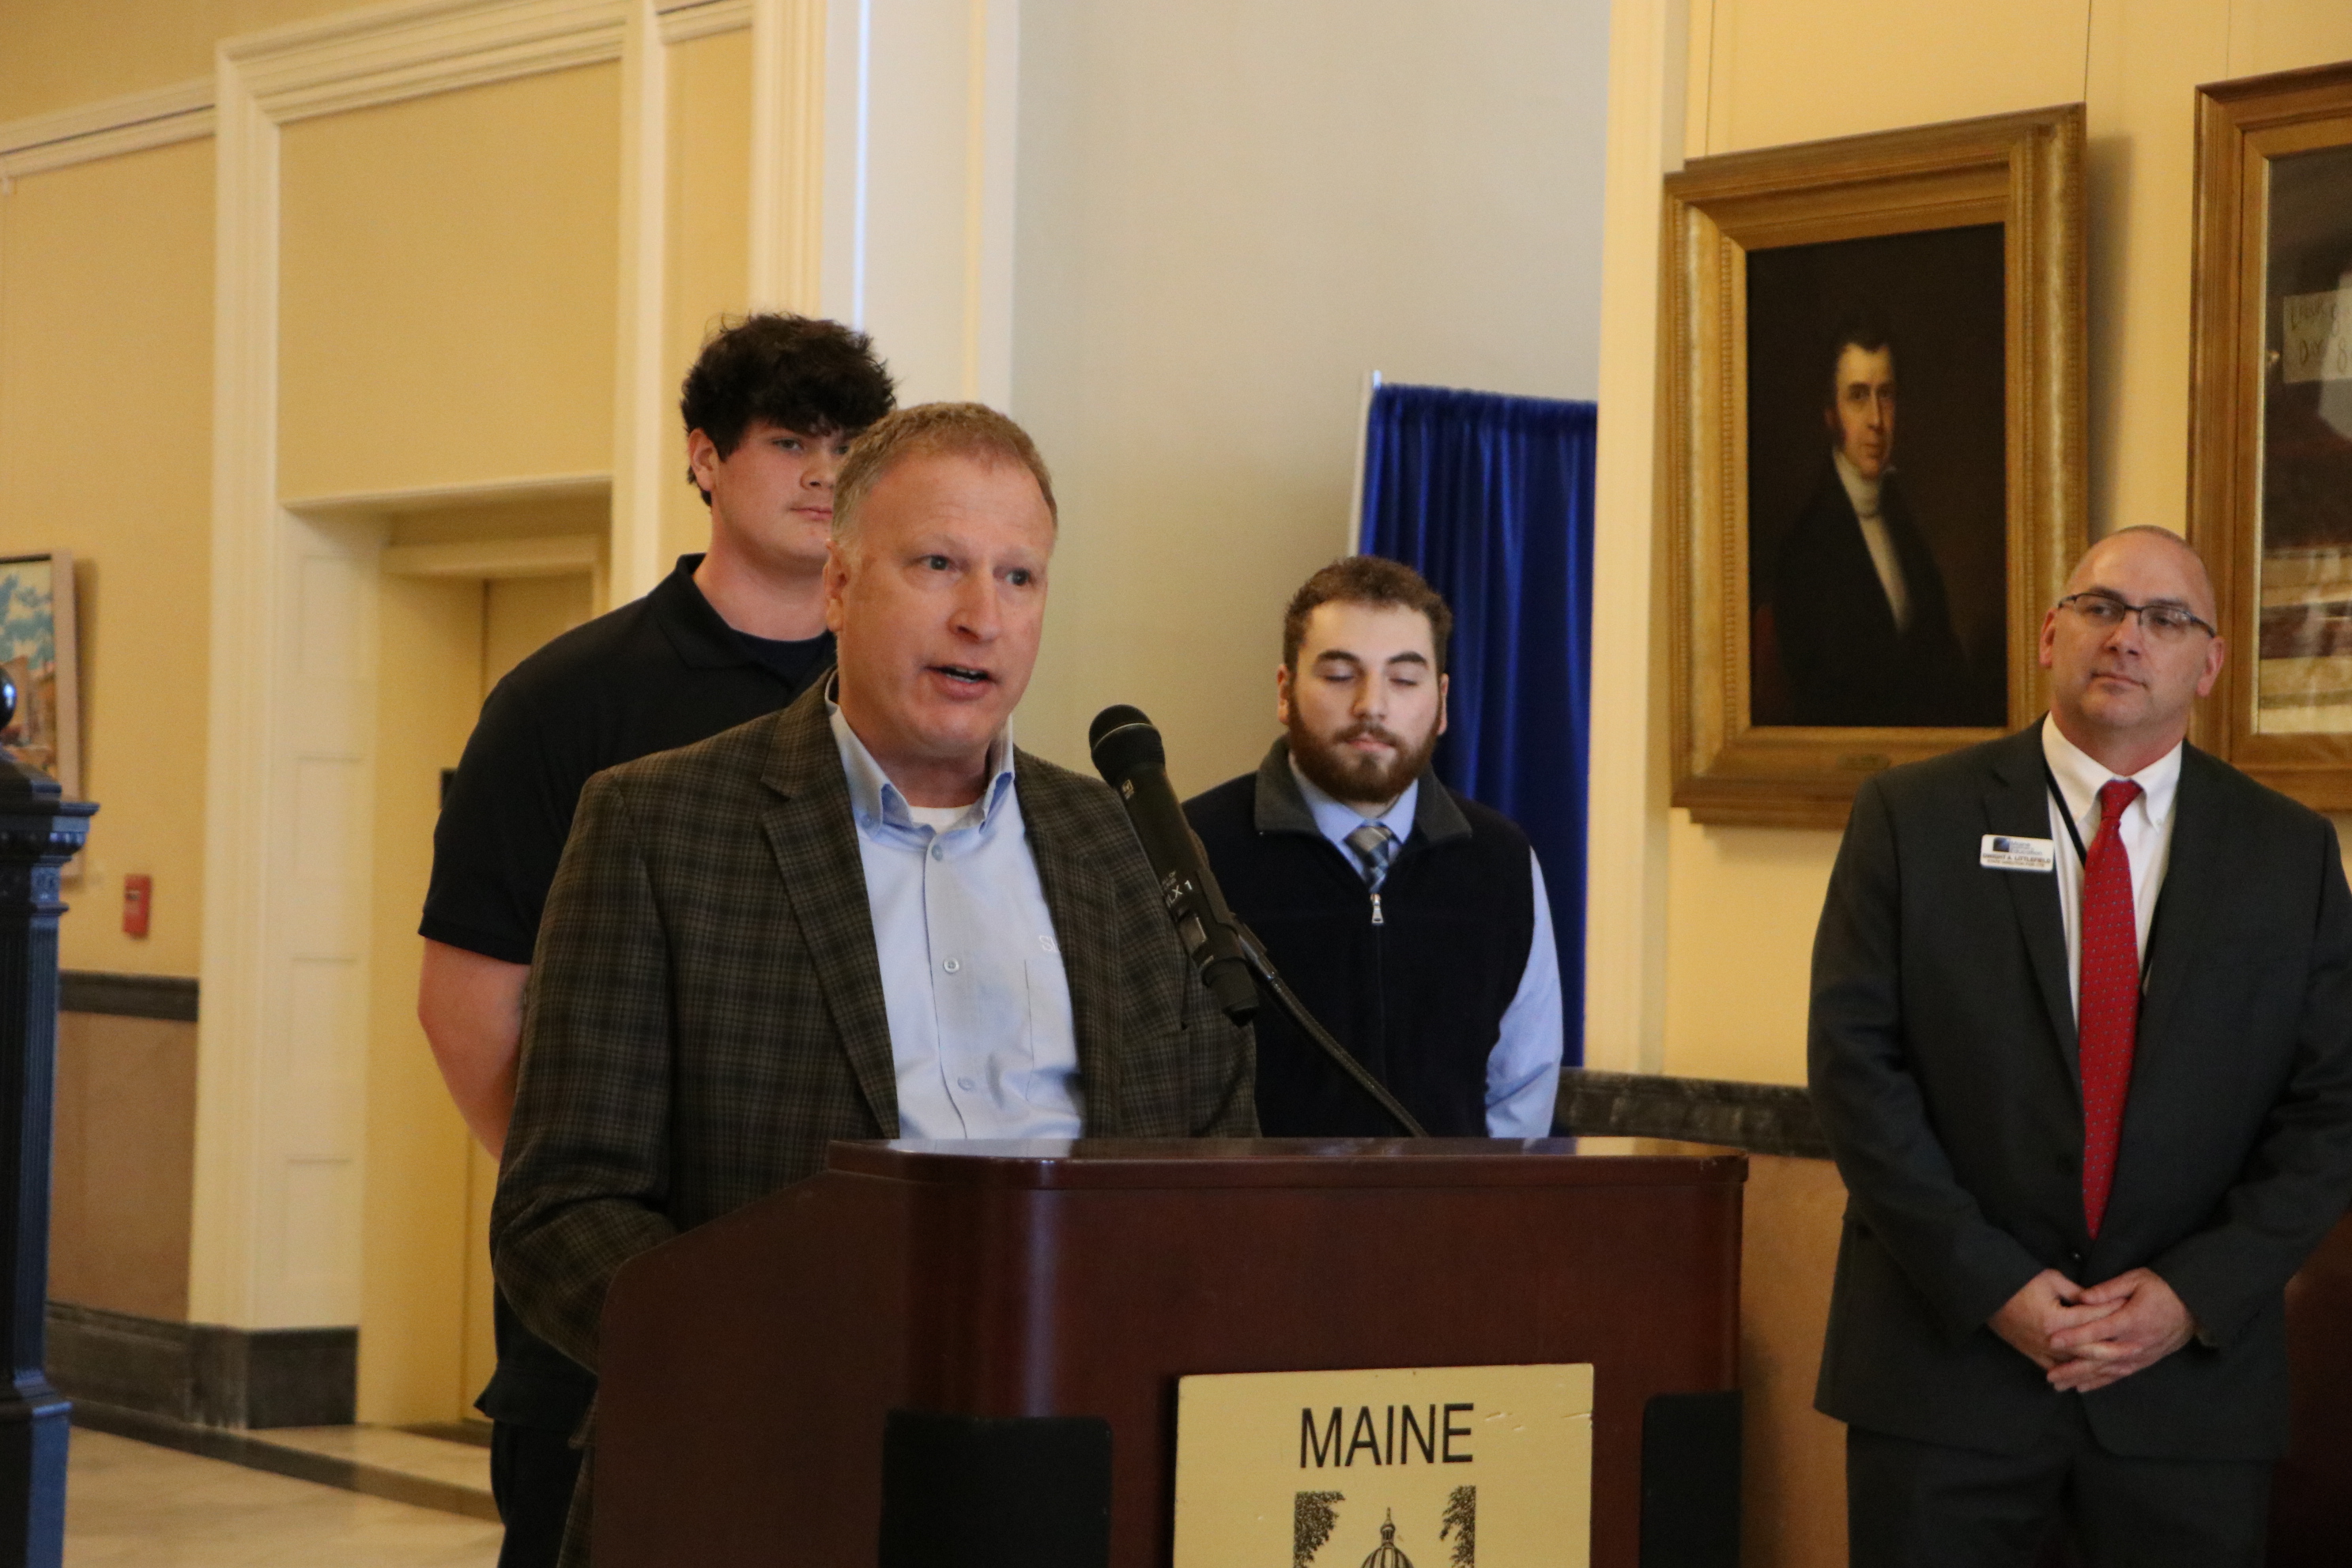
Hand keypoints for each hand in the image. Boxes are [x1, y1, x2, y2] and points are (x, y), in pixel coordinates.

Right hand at [1988, 1268, 2121, 1370]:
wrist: (1987, 1296)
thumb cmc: (2018, 1284)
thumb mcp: (2049, 1280)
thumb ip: (2076, 1292)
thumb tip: (2098, 1299)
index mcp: (2056, 1320)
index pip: (2092, 1318)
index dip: (2112, 1313)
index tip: (2131, 1312)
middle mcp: (2051, 1342)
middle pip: (2091, 1348)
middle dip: (2117, 1348)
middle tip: (2140, 1347)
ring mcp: (2042, 1352)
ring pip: (2078, 1364)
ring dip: (2100, 1366)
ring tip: (2124, 1367)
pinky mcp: (2034, 1356)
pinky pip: (2059, 1370)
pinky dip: (2075, 1376)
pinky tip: (2089, 1380)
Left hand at [2044, 1268, 2195, 1391]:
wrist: (2194, 1307)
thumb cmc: (2163, 1288)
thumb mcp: (2137, 1280)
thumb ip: (2108, 1290)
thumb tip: (2082, 1297)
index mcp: (2131, 1320)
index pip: (2097, 1331)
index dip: (2074, 1337)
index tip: (2052, 1341)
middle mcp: (2135, 1342)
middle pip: (2099, 1358)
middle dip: (2073, 1368)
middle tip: (2050, 1376)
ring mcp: (2140, 1354)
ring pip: (2107, 1371)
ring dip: (2083, 1379)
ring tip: (2060, 1386)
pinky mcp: (2145, 1361)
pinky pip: (2120, 1374)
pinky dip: (2101, 1382)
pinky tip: (2084, 1387)